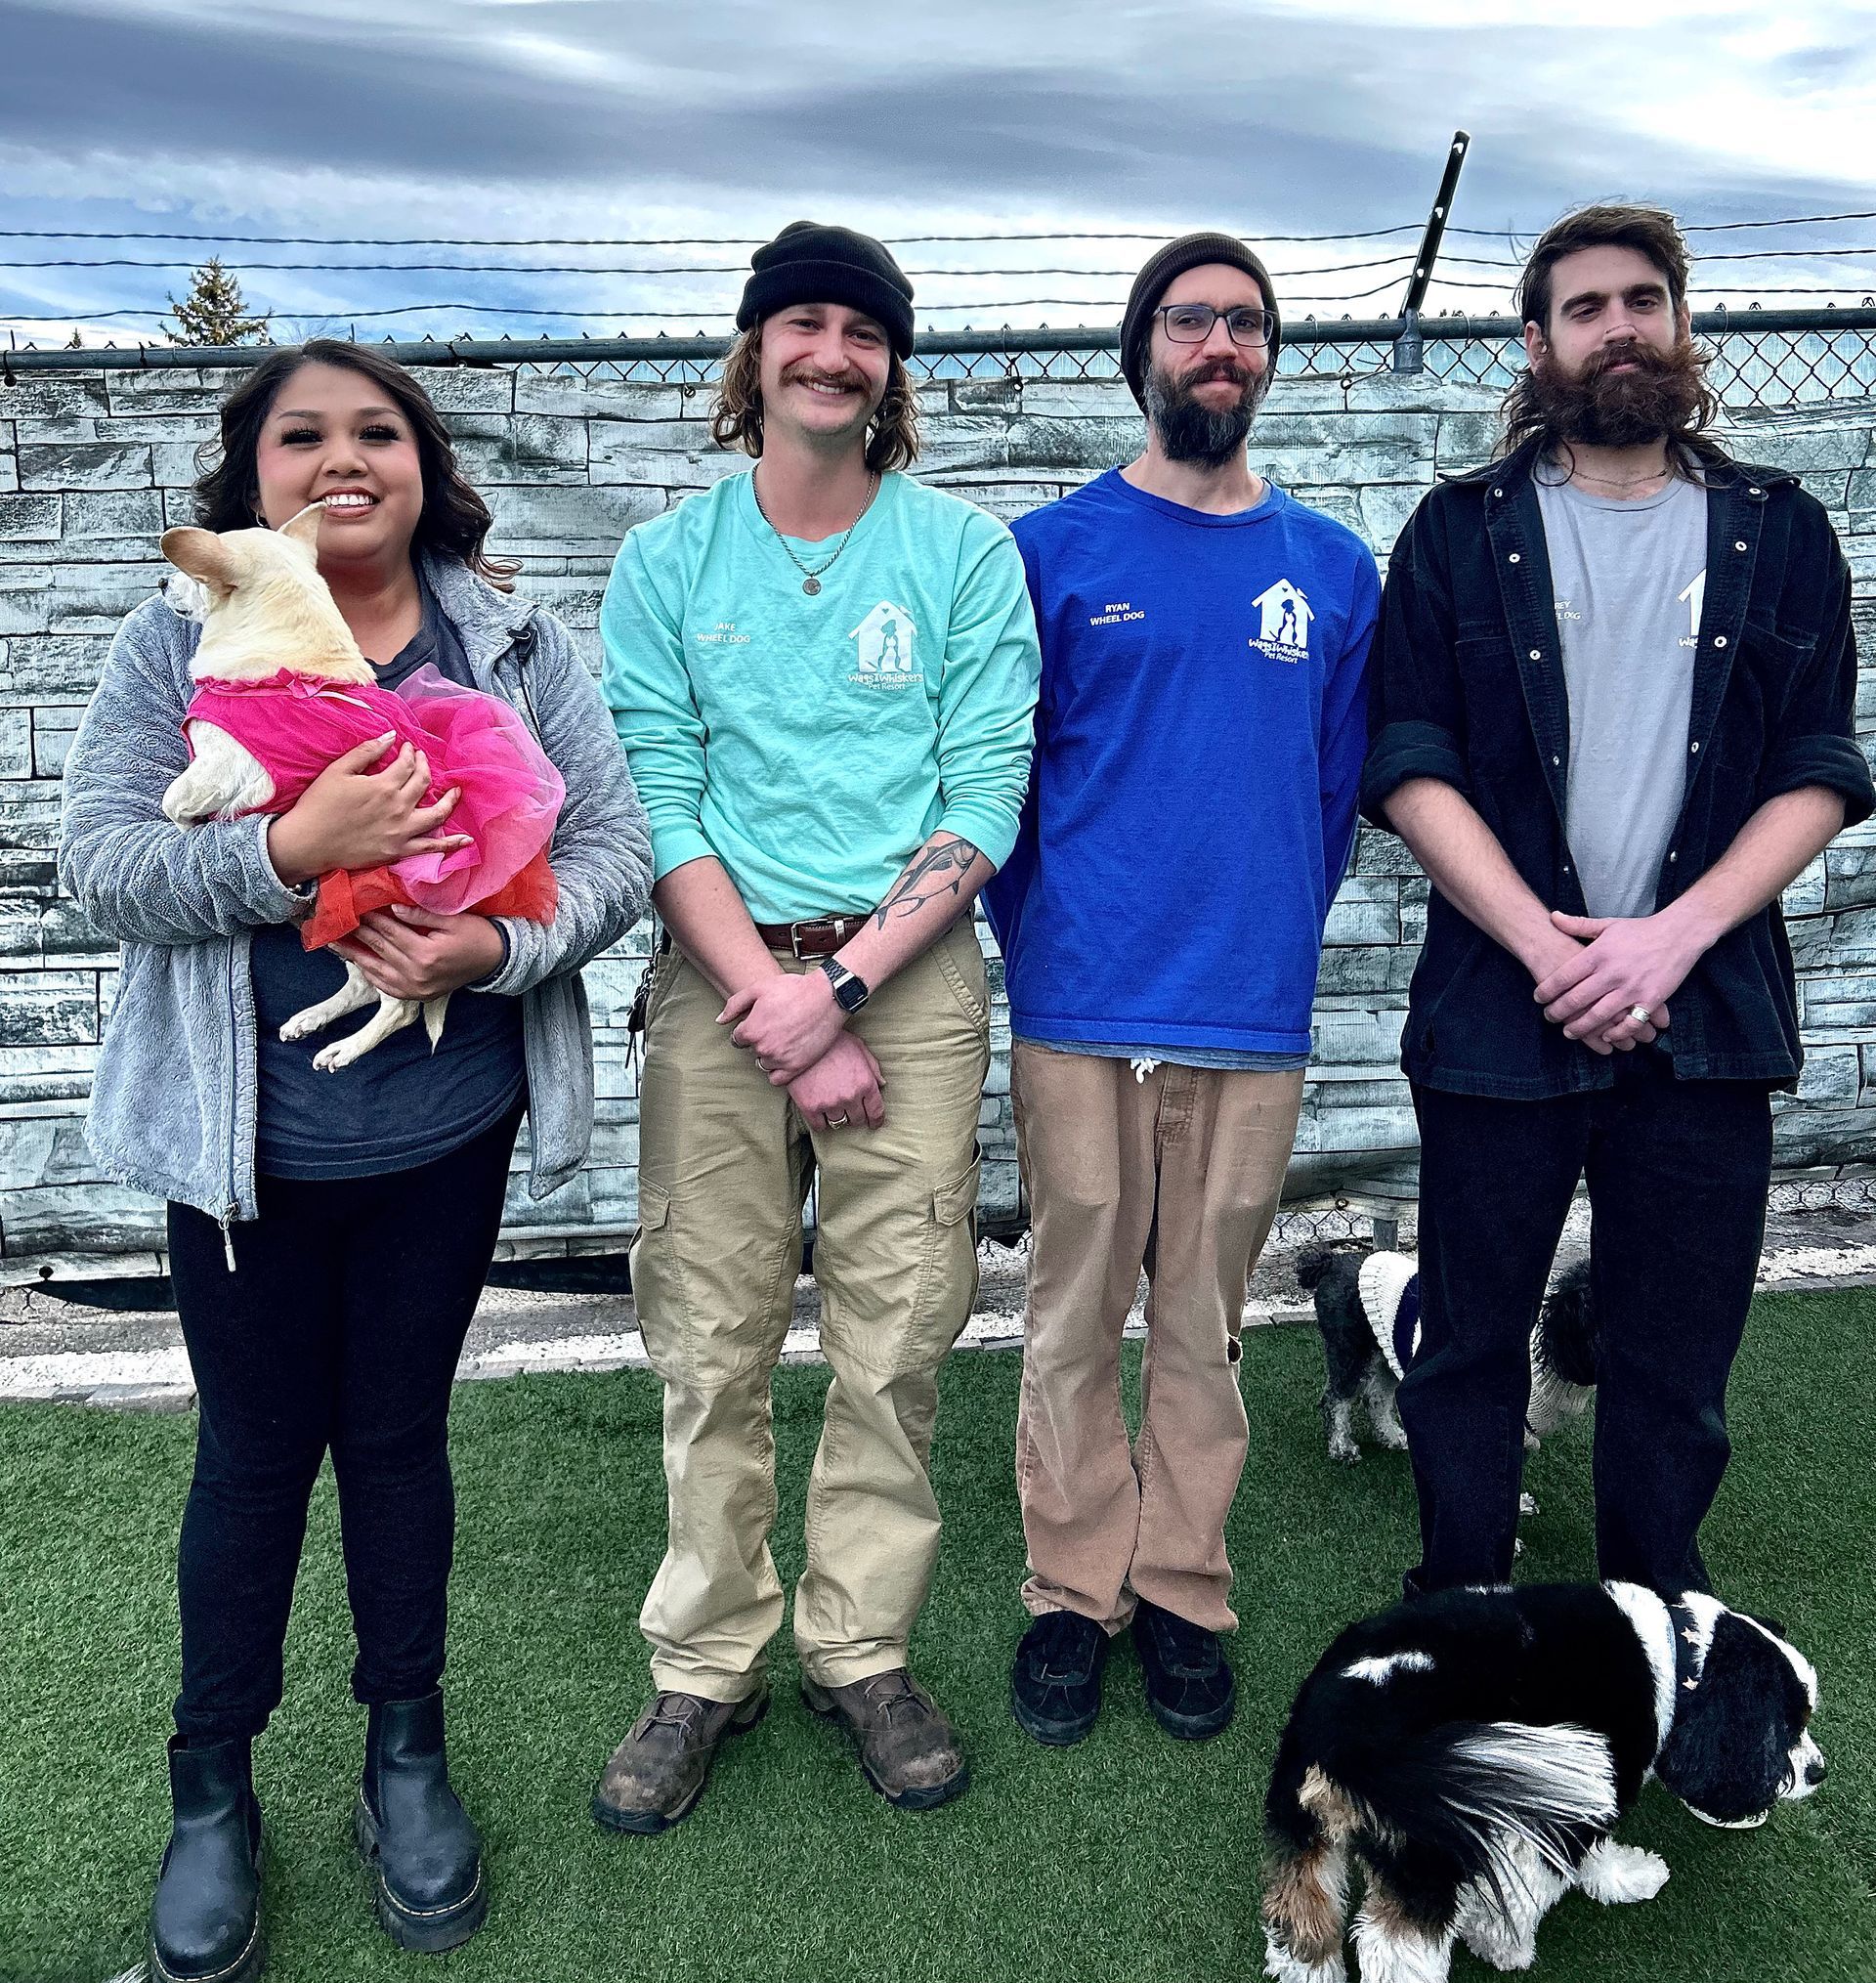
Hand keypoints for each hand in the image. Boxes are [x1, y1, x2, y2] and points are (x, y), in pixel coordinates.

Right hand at [267, 733, 469, 884]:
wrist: (307, 842)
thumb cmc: (318, 804)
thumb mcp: (338, 771)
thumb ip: (366, 751)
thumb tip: (390, 736)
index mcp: (384, 785)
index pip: (408, 764)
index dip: (411, 753)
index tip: (408, 748)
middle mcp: (399, 808)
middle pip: (424, 783)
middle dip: (426, 767)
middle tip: (423, 761)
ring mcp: (402, 832)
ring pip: (437, 813)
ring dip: (450, 801)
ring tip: (456, 792)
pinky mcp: (399, 851)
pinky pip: (431, 848)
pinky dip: (451, 844)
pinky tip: (467, 841)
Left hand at [332, 906, 505, 1000]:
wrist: (495, 960)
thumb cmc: (476, 935)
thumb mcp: (451, 919)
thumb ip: (420, 915)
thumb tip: (391, 908)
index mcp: (426, 954)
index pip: (389, 931)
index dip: (370, 917)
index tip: (354, 905)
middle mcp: (417, 974)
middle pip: (379, 948)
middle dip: (357, 932)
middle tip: (336, 920)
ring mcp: (416, 989)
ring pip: (376, 970)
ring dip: (354, 955)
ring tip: (335, 943)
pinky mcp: (417, 996)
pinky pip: (386, 986)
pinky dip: (370, 974)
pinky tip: (358, 962)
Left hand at [718, 968, 846, 1085]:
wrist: (827, 996)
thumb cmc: (793, 989)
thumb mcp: (758, 988)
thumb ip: (735, 1005)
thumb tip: (720, 1021)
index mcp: (751, 1030)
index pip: (737, 1039)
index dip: (747, 1029)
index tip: (760, 1022)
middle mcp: (763, 1048)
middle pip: (752, 1050)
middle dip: (759, 1040)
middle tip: (775, 1027)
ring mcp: (780, 1059)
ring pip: (764, 1064)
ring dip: (769, 1055)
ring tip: (783, 1039)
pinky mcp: (797, 1067)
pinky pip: (777, 1079)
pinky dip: (777, 1071)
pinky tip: (785, 1057)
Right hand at [788, 1033, 885, 1131]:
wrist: (801, 1038)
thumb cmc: (831, 1040)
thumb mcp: (858, 1047)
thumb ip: (872, 1067)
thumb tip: (880, 1084)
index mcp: (865, 1083)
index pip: (876, 1111)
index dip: (876, 1120)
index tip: (873, 1123)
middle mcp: (850, 1096)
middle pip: (857, 1119)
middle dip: (855, 1115)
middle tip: (848, 1107)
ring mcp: (830, 1103)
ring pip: (839, 1123)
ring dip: (838, 1117)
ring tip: (832, 1107)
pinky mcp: (810, 1107)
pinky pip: (819, 1126)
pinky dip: (820, 1122)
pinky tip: (820, 1114)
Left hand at [1533, 908, 1703, 1047]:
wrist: (1680, 933)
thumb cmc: (1641, 930)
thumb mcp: (1608, 925)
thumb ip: (1578, 924)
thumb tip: (1553, 917)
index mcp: (1598, 954)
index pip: (1563, 976)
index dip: (1546, 991)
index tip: (1538, 998)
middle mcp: (1612, 972)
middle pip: (1576, 999)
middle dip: (1558, 1012)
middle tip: (1549, 1017)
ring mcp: (1632, 988)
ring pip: (1598, 1015)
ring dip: (1580, 1027)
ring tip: (1569, 1032)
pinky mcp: (1651, 999)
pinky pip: (1630, 1023)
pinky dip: (1617, 1033)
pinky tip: (1606, 1036)